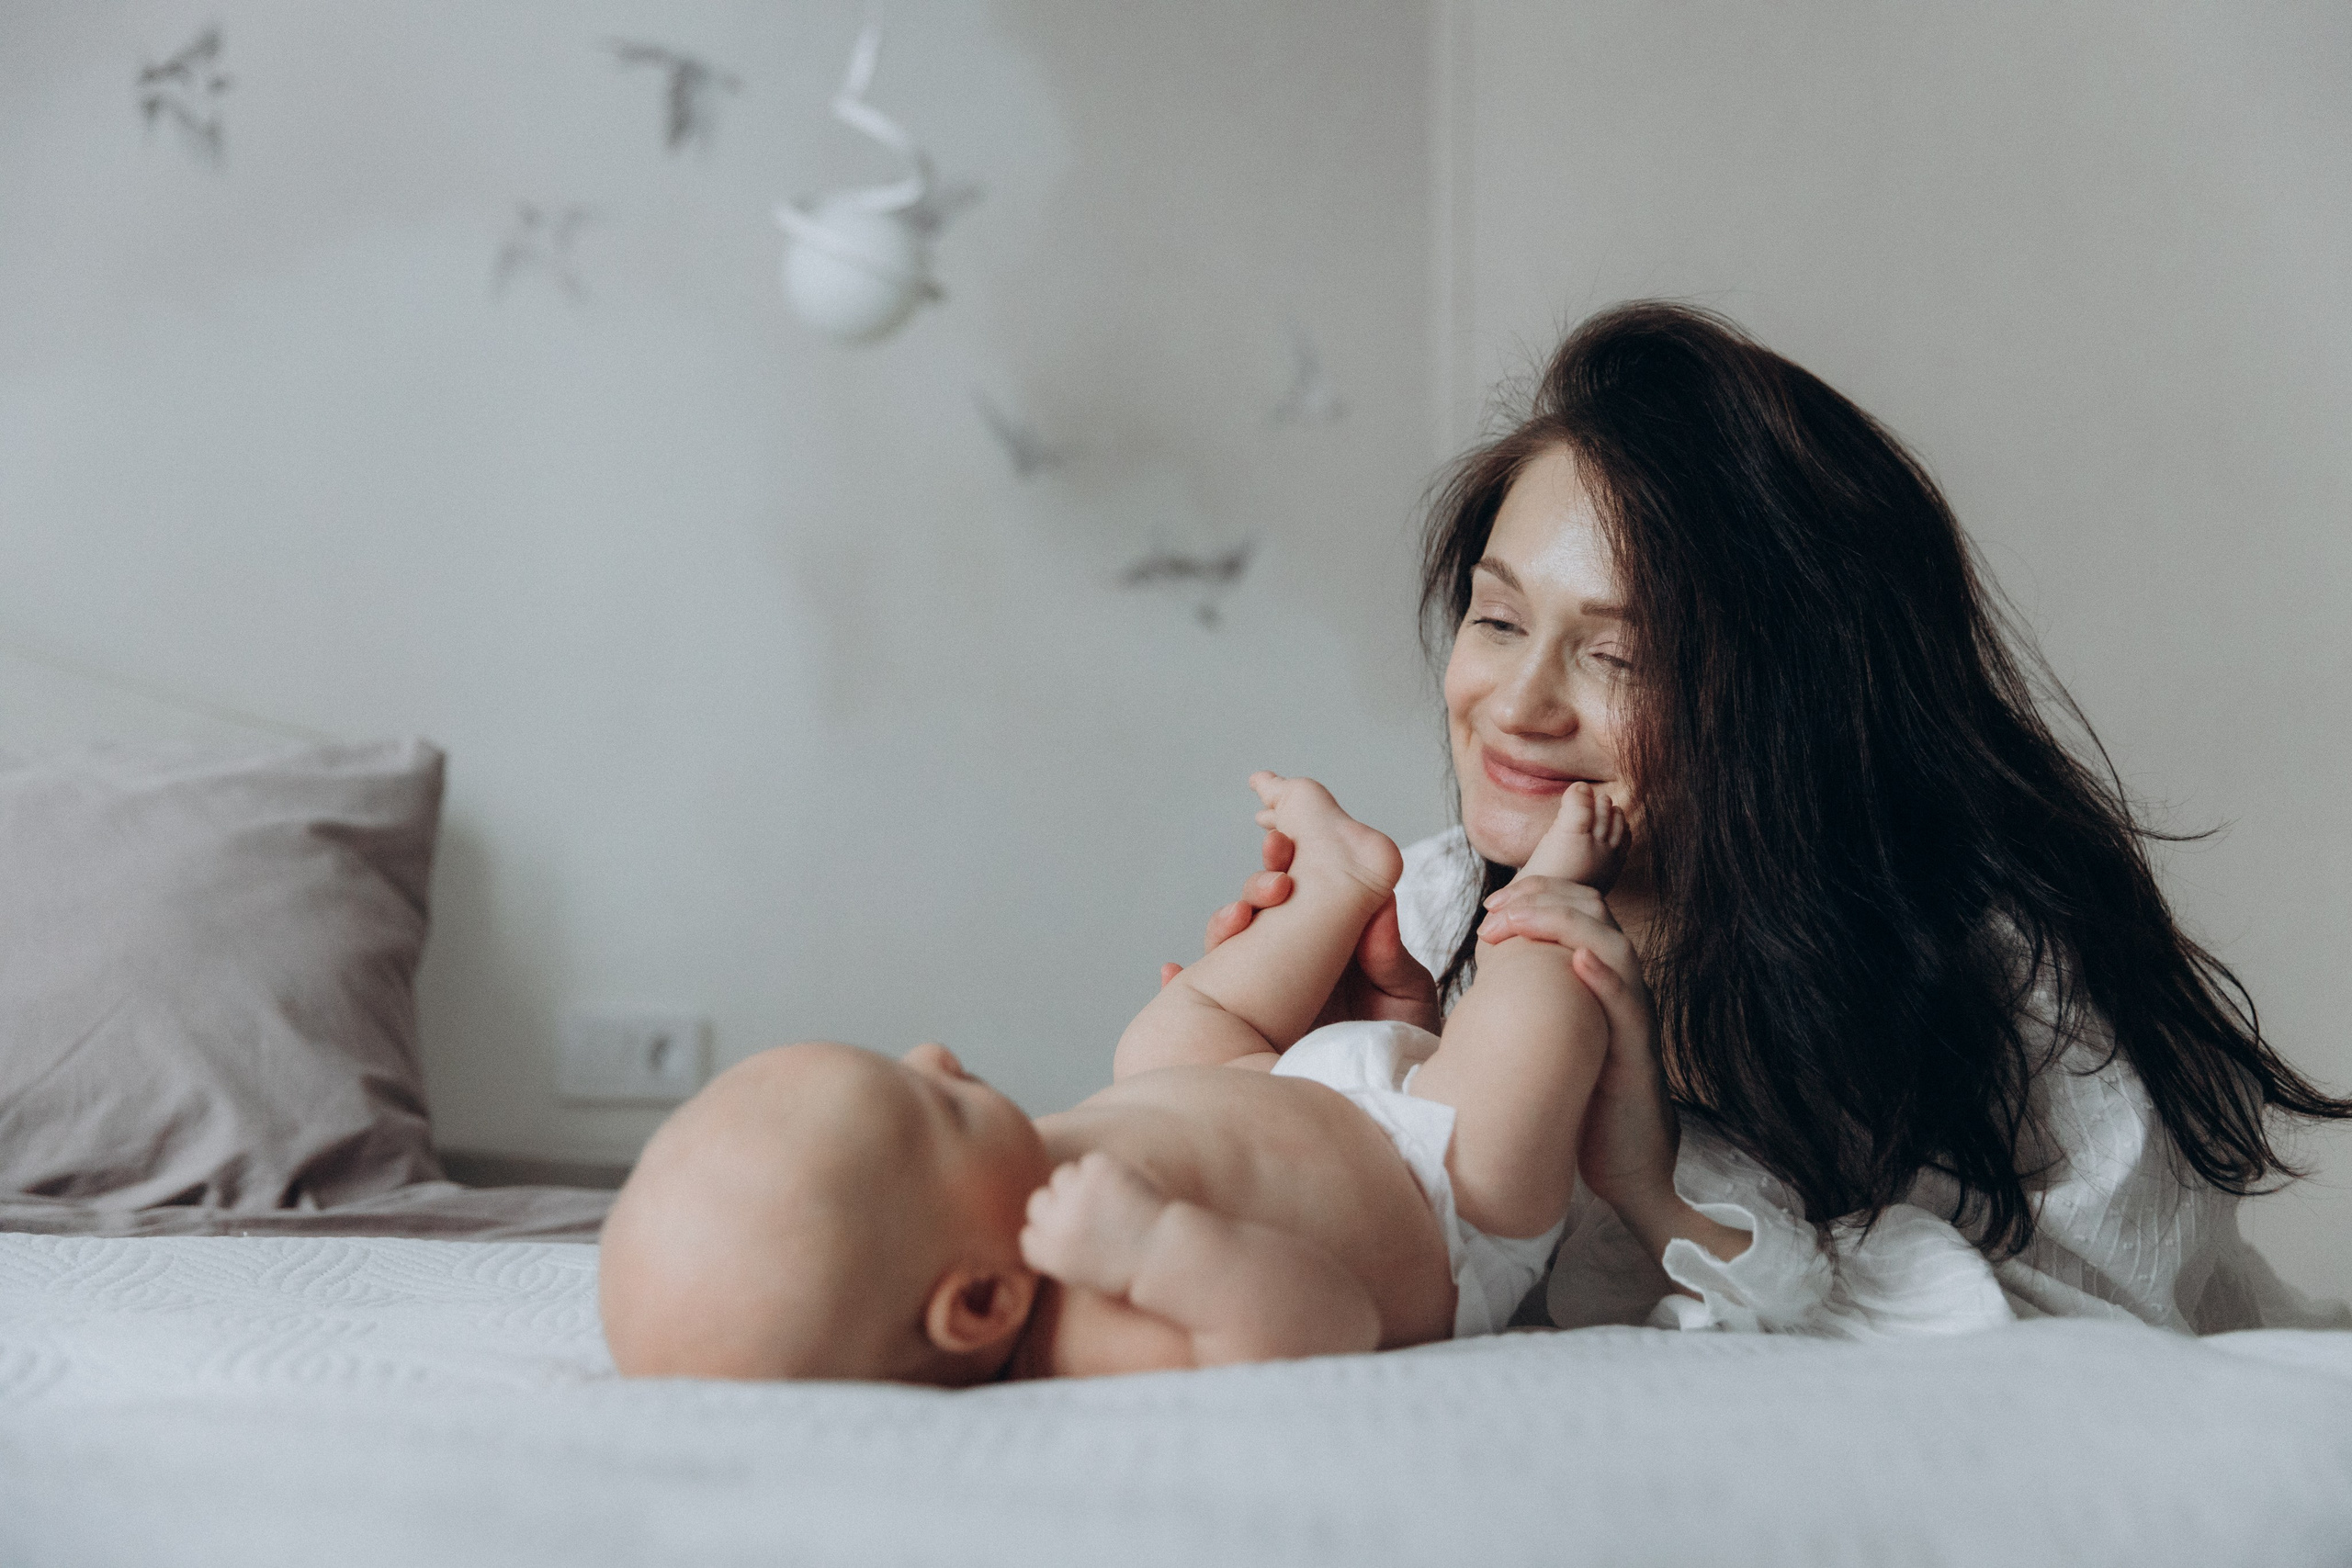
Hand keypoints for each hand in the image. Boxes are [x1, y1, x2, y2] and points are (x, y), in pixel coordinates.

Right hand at [1019, 1152, 1169, 1296]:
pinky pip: (1090, 1162)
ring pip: (1063, 1176)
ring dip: (1081, 1185)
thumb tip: (1038, 1215)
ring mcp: (1077, 1194)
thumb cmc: (1125, 1267)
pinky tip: (1123, 1191)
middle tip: (1091, 1217)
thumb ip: (1053, 1247)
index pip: (1029, 1234)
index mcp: (1048, 1254)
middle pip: (1039, 1202)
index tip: (1074, 1238)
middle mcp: (1057, 1224)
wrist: (1165, 1253)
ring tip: (1110, 1204)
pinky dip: (1105, 1172)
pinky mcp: (1099, 1170)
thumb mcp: (1079, 1271)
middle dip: (1060, 1207)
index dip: (1051, 1233)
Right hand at [1161, 829, 1441, 1036]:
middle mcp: (1295, 963)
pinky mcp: (1240, 1027)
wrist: (1383, 1110)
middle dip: (1260, 884)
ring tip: (1235, 920)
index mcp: (1335, 945)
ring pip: (1232, 946)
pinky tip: (1173, 971)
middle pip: (1265, 909)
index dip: (1289, 863)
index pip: (1307, 892)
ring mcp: (1264, 995)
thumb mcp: (1405, 1002)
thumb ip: (1389, 959)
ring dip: (1226, 925)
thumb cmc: (1402, 1054)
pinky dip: (1183, 985)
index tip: (1280, 842)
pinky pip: (1202, 999)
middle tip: (1271, 872)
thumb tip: (1379, 906)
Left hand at [1478, 878, 1679, 1215]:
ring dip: (1562, 923)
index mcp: (1598, 977)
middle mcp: (1620, 987)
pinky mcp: (1638, 1054)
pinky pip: (1629, 1005)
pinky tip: (1577, 961)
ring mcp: (1633, 1017)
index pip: (1576, 907)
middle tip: (1492, 912)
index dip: (1535, 895)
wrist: (1626, 1165)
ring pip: (1613, 946)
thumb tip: (1488, 966)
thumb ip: (1532, 996)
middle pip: (1594, 910)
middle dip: (1541, 897)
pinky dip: (1605, 978)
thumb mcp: (1551, 1034)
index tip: (1490, 907)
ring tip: (1517, 922)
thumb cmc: (1584, 1099)